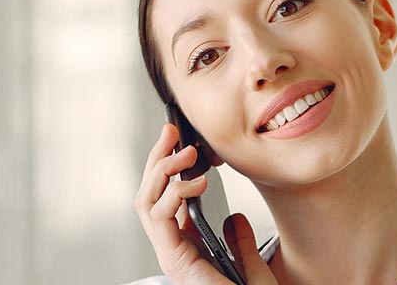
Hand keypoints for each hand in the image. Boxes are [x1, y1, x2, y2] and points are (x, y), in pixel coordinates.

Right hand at [136, 124, 276, 283]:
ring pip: (147, 203)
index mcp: (184, 247)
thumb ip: (239, 241)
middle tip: (172, 132)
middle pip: (150, 195)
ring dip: (162, 172)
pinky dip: (173, 194)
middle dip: (157, 160)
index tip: (179, 139)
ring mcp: (169, 254)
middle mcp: (171, 249)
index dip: (167, 167)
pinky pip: (160, 218)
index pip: (164, 199)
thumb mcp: (250, 264)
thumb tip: (235, 217)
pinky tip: (195, 181)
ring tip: (186, 154)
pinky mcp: (173, 259)